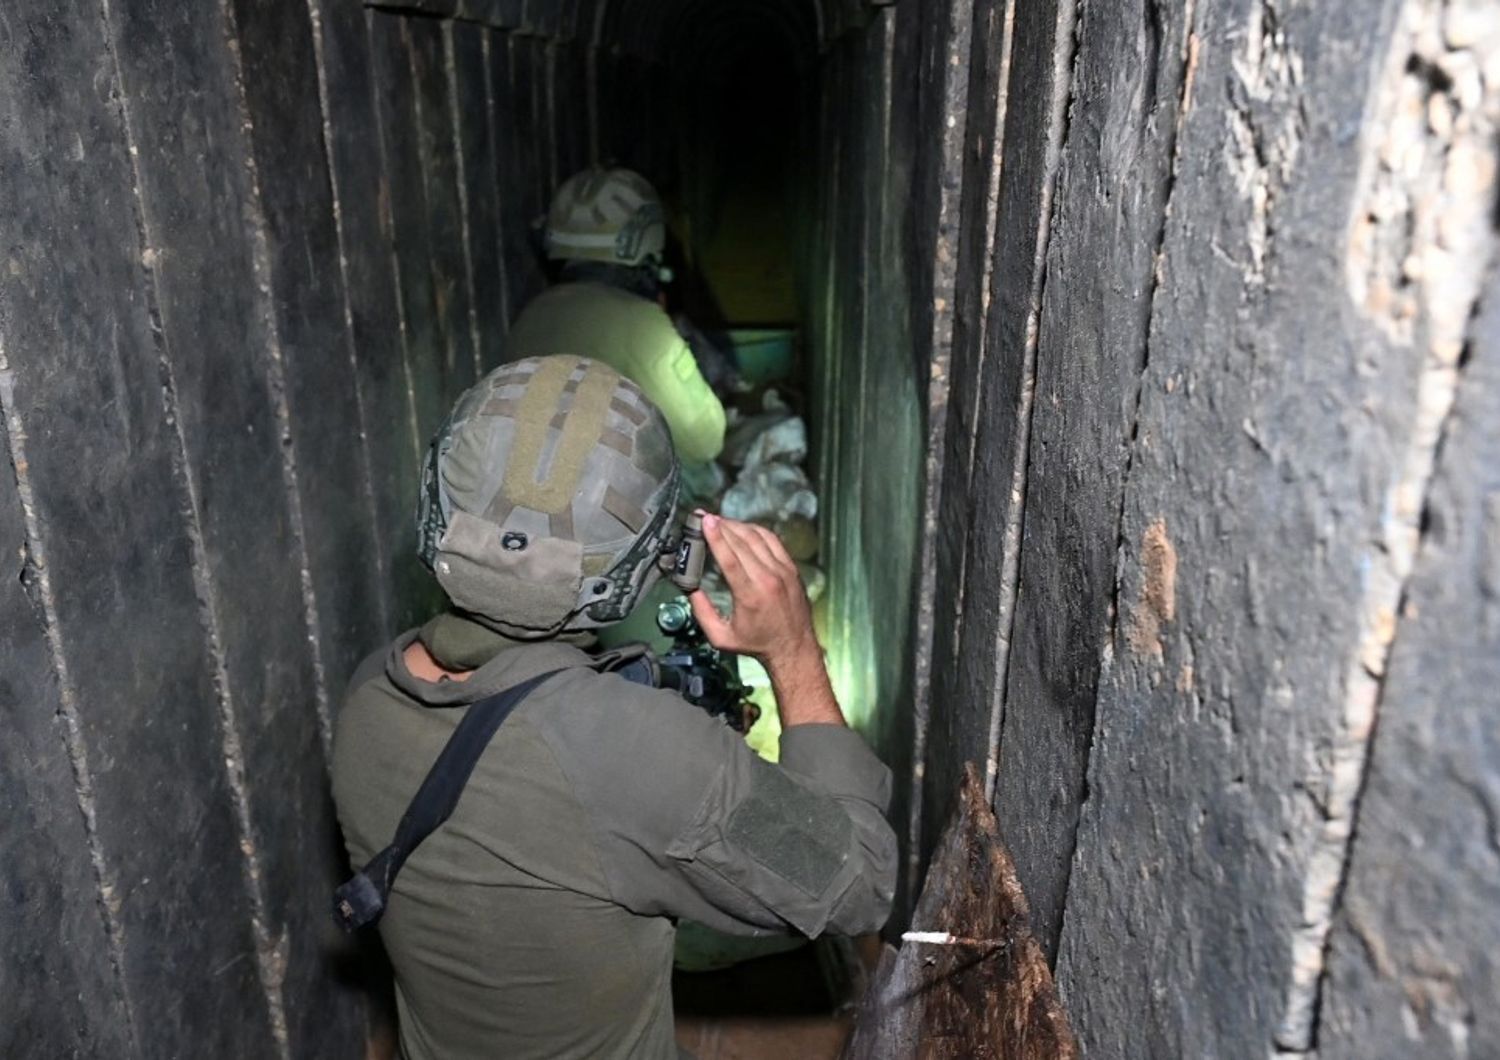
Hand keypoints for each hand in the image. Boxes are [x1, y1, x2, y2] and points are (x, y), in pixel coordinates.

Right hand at [689, 514, 814, 660]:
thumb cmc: (758, 644)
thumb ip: (702, 613)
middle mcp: (768, 579)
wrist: (793, 647)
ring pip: (757, 537)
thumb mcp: (721, 637)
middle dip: (722, 526)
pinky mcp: (791, 568)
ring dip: (737, 526)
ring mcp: (783, 571)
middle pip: (741, 542)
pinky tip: (743, 529)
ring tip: (721, 522)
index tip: (705, 522)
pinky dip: (756, 531)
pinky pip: (772, 540)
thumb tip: (690, 590)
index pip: (730, 558)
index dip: (716, 537)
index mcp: (750, 595)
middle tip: (706, 518)